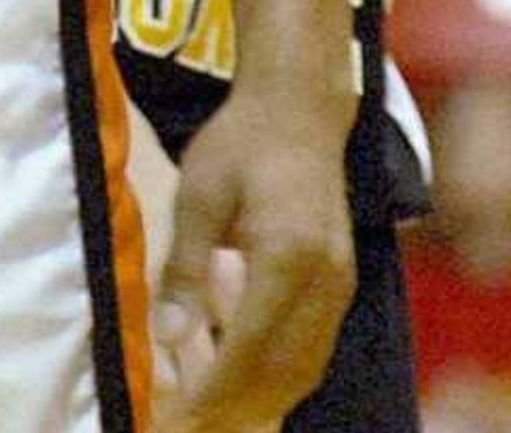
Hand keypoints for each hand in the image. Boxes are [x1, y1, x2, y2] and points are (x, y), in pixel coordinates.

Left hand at [152, 86, 353, 432]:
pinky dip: (279, 376)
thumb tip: (169, 338)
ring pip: (303, 369)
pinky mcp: (341, 283)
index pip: (248, 349)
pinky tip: (242, 381)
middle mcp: (324, 280)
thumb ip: (186, 269)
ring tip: (209, 413)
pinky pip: (313, 349)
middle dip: (234, 409)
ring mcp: (340, 285)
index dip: (213, 392)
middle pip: (282, 372)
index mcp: (287, 257)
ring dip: (258, 400)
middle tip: (187, 423)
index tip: (176, 415)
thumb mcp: (198, 195)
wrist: (298, 109)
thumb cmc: (239, 143)